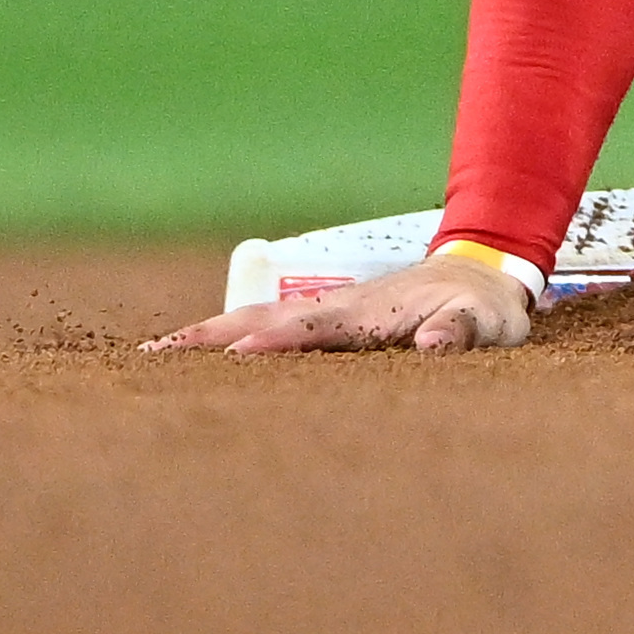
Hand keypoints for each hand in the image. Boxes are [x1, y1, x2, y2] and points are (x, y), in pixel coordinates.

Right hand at [145, 253, 537, 354]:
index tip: (232, 357)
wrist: (481, 274)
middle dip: (208, 337)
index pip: (308, 330)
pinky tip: (197, 359)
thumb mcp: (484, 324)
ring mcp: (324, 313)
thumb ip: (459, 333)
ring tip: (151, 355)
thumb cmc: (482, 308)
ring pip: (255, 319)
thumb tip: (432, 345)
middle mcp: (333, 309)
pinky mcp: (324, 321)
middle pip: (259, 319)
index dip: (272, 344)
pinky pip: (265, 328)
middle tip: (149, 355)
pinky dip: (226, 337)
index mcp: (364, 313)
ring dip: (207, 336)